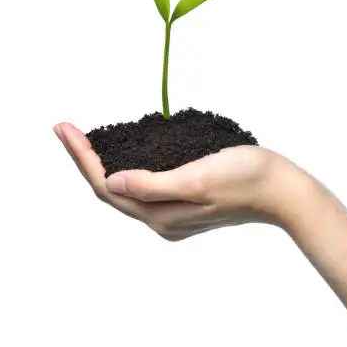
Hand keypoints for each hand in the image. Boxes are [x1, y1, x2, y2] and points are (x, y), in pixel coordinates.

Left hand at [53, 122, 303, 240]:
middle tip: (67, 129)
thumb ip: (152, 184)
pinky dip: (129, 166)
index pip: (106, 187)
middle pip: (112, 190)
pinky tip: (128, 150)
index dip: (82, 158)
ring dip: (105, 163)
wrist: (282, 191)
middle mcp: (162, 218)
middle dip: (86, 159)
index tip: (63, 127)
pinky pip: (146, 185)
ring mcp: (174, 212)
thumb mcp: (196, 178)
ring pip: (127, 188)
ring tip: (88, 139)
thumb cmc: (245, 179)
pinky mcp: (186, 202)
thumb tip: (112, 181)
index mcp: (160, 215)